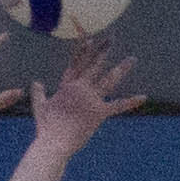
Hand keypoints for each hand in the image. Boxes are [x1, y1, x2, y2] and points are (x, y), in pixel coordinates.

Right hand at [30, 42, 144, 152]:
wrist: (54, 142)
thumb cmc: (46, 127)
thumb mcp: (40, 107)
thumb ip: (38, 93)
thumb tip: (36, 82)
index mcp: (67, 86)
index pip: (76, 63)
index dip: (83, 50)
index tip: (90, 39)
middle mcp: (80, 88)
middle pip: (94, 65)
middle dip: (103, 51)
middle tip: (111, 38)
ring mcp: (90, 99)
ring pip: (109, 80)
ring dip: (121, 68)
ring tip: (132, 59)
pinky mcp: (99, 112)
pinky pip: (118, 106)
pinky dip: (131, 102)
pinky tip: (144, 97)